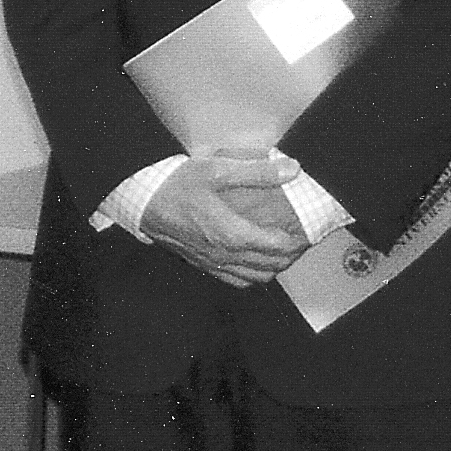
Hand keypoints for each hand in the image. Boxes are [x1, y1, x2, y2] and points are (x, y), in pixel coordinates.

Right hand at [139, 151, 310, 287]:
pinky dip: (254, 274)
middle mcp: (226, 256)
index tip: (308, 227)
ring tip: (282, 248)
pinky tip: (255, 260)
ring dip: (275, 265)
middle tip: (300, 236)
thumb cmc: (178, 185)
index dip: (299, 239)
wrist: (142, 203)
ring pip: (257, 277)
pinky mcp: (203, 266)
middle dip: (292, 253)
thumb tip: (293, 169)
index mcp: (234, 234)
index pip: (280, 247)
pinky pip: (237, 281)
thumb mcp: (217, 170)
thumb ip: (257, 172)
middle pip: (273, 265)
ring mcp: (214, 264)